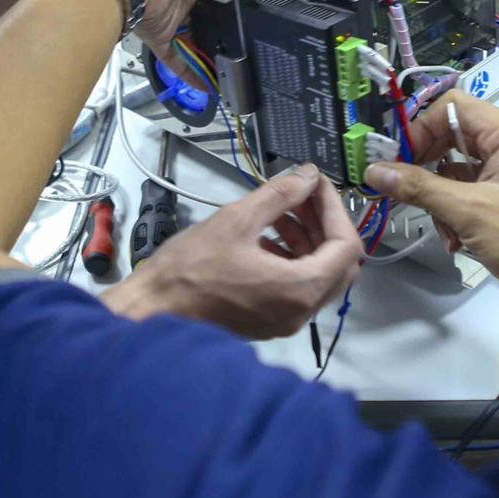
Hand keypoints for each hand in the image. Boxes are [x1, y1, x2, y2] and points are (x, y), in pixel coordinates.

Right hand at [99, 165, 361, 338]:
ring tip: (280, 211)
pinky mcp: (268, 321)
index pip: (347, 246)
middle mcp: (300, 311)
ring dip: (308, 239)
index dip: (336, 209)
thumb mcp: (237, 219)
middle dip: (325, 224)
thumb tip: (307, 176)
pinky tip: (265, 235)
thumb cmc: (188, 270)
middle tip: (305, 195)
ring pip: (317, 275)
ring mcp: (285, 320)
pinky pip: (296, 288)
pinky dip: (291, 259)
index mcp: (300, 289)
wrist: (152, 311)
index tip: (317, 185)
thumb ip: (280, 195)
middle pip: (338, 264)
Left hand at [108, 0, 342, 77]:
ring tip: (259, 60)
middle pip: (230, 0)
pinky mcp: (164, 30)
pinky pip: (184, 56)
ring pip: (209, 30)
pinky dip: (199, 71)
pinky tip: (219, 83)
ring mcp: (179, 3)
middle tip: (282, 29)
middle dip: (249, 13)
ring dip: (227, 44)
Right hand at [362, 94, 498, 321]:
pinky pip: (468, 194)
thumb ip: (419, 188)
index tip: (397, 158)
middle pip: (452, 139)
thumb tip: (376, 170)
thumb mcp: (469, 211)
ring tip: (445, 229)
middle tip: (404, 189)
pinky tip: (457, 241)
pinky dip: (456, 215)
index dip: (421, 129)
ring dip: (440, 199)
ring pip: (456, 171)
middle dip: (426, 168)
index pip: (453, 108)